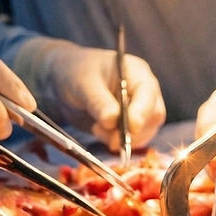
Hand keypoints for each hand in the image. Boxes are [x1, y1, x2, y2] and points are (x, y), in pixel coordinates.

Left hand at [14, 38, 165, 150]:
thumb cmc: (75, 72)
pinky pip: (132, 140)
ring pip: (144, 131)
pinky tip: (99, 132)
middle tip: (110, 138)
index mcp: (137, 72)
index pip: (148, 94)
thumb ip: (98, 102)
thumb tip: (112, 121)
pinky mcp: (129, 125)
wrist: (63, 81)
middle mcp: (143, 91)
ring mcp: (138, 109)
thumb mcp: (83, 84)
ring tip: (97, 129)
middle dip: (133, 130)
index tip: (131, 127)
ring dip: (123, 138)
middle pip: (152, 115)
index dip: (142, 112)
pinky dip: (117, 142)